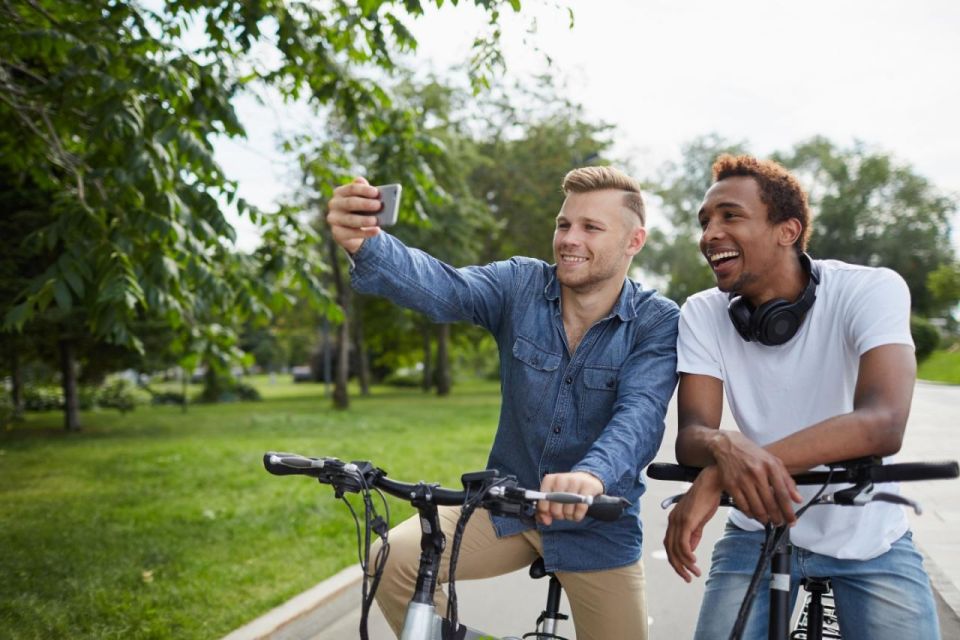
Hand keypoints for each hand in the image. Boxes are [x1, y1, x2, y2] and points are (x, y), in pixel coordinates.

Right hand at [326, 177, 383, 253]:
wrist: (353, 231)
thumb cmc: (360, 210)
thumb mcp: (363, 199)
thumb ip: (366, 193)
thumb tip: (374, 190)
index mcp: (340, 192)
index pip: (351, 188)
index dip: (364, 190)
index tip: (376, 192)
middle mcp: (334, 204)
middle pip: (350, 202)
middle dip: (365, 204)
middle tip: (379, 205)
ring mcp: (334, 219)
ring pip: (350, 219)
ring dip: (365, 220)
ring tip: (376, 220)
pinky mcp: (337, 233)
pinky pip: (352, 233)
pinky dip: (366, 233)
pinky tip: (376, 231)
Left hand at [536, 471, 603, 525]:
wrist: (586, 480)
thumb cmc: (565, 491)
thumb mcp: (553, 497)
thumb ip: (544, 510)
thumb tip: (545, 521)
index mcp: (550, 480)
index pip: (543, 499)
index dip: (545, 510)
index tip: (549, 514)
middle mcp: (561, 479)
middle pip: (555, 506)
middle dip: (558, 515)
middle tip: (562, 514)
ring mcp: (575, 481)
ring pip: (568, 509)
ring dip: (568, 516)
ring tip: (570, 513)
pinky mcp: (588, 487)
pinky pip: (581, 508)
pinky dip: (578, 516)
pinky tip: (577, 515)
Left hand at [664, 466, 721, 582]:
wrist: (712, 482)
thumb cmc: (707, 499)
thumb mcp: (698, 520)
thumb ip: (693, 534)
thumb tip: (691, 550)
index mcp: (674, 520)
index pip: (669, 545)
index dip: (675, 560)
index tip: (685, 571)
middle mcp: (673, 521)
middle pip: (670, 550)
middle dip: (678, 567)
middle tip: (688, 578)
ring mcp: (678, 520)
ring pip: (676, 549)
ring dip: (685, 564)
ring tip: (694, 574)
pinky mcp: (687, 520)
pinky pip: (683, 543)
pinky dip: (687, 555)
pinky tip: (694, 562)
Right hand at [709, 431, 801, 524]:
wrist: (728, 445)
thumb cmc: (752, 454)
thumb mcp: (774, 461)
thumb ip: (787, 480)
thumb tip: (798, 499)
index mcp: (770, 466)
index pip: (783, 494)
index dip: (788, 511)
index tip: (792, 521)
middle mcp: (757, 473)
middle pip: (770, 503)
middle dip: (777, 518)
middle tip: (779, 523)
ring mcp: (742, 479)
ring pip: (756, 507)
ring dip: (764, 518)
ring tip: (768, 521)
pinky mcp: (730, 485)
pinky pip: (742, 505)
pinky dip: (749, 513)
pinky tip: (754, 514)